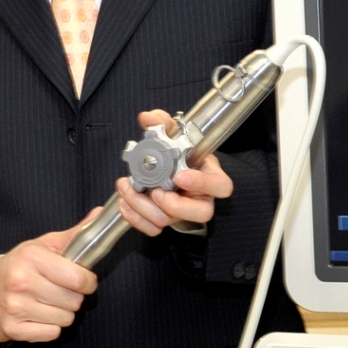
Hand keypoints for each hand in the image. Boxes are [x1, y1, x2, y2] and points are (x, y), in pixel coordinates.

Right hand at [0, 210, 100, 342]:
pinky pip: (51, 334)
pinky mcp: (12, 329)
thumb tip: (100, 214)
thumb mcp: (41, 246)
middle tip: (58, 291)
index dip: (87, 282)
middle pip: (74, 301)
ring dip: (61, 313)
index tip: (82, 281)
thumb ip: (74, 235)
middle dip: (72, 297)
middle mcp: (21, 282)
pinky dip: (49, 327)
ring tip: (46, 302)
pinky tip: (36, 316)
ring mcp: (15, 307)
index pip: (79, 279)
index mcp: (31, 258)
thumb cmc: (18, 266)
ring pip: (65, 319)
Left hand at [111, 109, 233, 236]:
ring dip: (145, 207)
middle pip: (201, 212)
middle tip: (156, 191)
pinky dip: (136, 219)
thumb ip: (163, 124)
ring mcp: (183, 212)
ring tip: (129, 189)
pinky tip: (126, 203)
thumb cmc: (177, 154)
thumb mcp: (172, 135)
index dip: (203, 183)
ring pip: (170, 220)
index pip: (221, 186)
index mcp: (209, 175)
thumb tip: (149, 118)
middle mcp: (199, 197)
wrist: (166, 168)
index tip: (180, 176)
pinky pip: (153, 229)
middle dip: (175, 205)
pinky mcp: (165, 220)